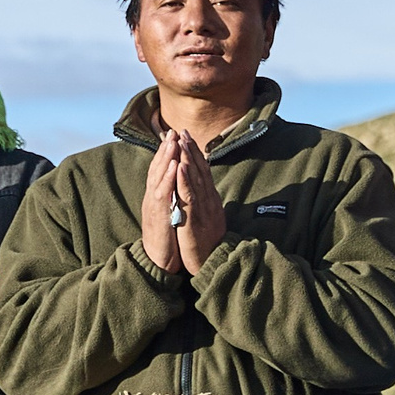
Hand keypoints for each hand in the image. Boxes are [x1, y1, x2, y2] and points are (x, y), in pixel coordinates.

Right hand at [140, 130, 186, 273]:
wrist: (156, 262)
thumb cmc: (165, 239)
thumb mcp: (168, 214)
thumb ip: (170, 199)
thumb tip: (175, 186)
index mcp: (157, 197)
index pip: (161, 171)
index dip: (166, 153)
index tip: (173, 137)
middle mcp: (153, 198)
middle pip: (158, 169)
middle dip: (165, 149)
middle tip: (172, 131)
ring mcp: (154, 207)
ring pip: (159, 177)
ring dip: (165, 158)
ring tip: (172, 142)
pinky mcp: (158, 216)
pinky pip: (163, 194)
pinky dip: (168, 178)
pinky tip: (174, 166)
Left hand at [170, 130, 225, 273]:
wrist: (213, 264)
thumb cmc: (208, 243)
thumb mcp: (209, 219)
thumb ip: (207, 204)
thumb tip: (207, 192)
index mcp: (209, 200)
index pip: (203, 172)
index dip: (196, 154)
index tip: (188, 137)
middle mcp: (208, 200)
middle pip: (200, 170)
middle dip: (191, 149)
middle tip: (183, 131)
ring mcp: (202, 208)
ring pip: (195, 179)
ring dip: (188, 159)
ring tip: (181, 141)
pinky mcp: (195, 218)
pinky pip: (189, 196)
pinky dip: (184, 180)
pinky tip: (180, 167)